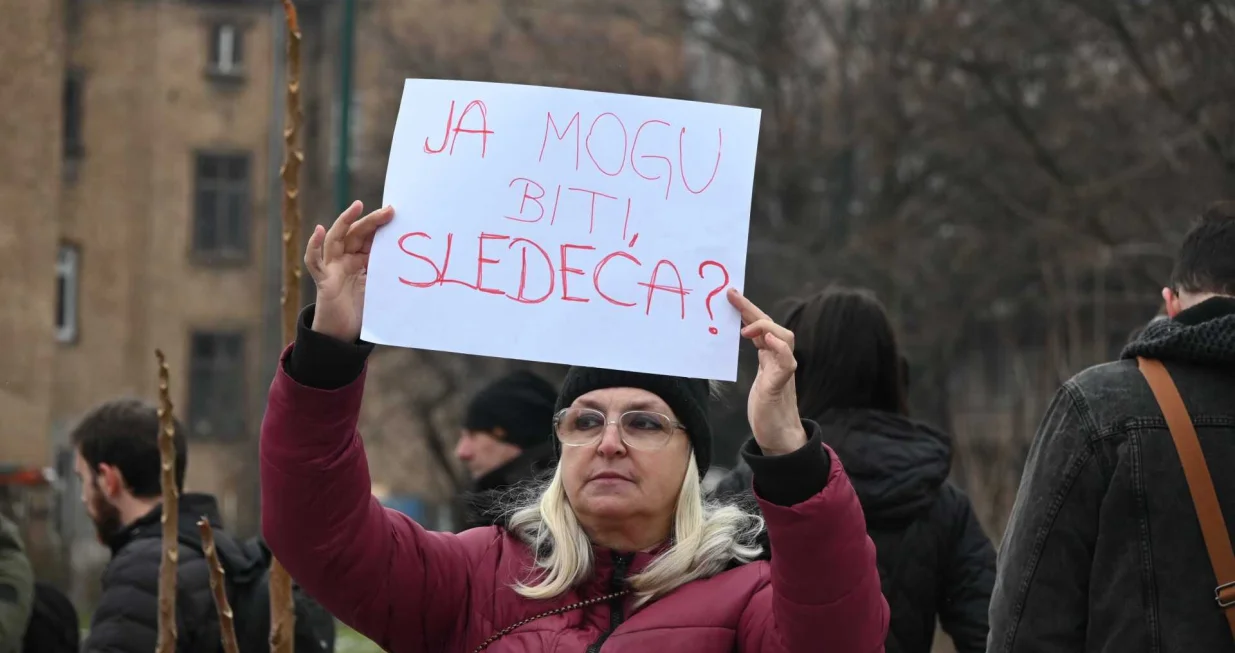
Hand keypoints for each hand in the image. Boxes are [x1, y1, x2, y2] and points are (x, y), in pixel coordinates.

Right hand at [304, 201, 394, 341]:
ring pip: (336, 239)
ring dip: (345, 221)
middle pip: (356, 234)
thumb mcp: (380, 288)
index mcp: (360, 261)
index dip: (381, 225)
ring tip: (357, 207)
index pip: (370, 238)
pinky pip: (315, 261)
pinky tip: (319, 230)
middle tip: (390, 210)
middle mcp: (345, 260)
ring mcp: (332, 268)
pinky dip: (314, 245)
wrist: (343, 334)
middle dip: (371, 221)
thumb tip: (413, 263)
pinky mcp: (323, 280)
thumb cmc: (362, 312)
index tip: (397, 215)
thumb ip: (388, 274)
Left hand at [728, 288, 807, 455]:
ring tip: (747, 327)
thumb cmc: (766, 409)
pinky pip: (787, 363)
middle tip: (732, 297)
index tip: (732, 294)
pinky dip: (780, 350)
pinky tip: (768, 341)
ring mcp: (782, 372)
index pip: (761, 326)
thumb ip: (756, 362)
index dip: (748, 309)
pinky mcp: (781, 386)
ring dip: (766, 327)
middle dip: (753, 310)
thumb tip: (731, 344)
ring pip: (784, 338)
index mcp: (770, 357)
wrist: (779, 436)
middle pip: (772, 326)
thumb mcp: (756, 380)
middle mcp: (779, 360)